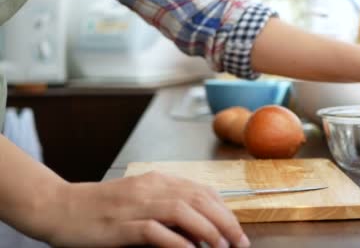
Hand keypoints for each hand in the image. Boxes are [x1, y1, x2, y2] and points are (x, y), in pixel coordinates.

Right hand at [37, 172, 248, 247]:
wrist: (59, 207)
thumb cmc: (100, 207)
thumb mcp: (140, 199)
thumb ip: (168, 206)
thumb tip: (200, 227)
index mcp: (157, 180)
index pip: (202, 191)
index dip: (225, 210)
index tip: (237, 229)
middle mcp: (150, 188)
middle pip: (199, 200)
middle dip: (225, 221)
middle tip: (239, 242)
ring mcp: (135, 205)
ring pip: (183, 211)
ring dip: (208, 229)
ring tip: (221, 247)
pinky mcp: (121, 225)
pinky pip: (155, 231)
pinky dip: (177, 241)